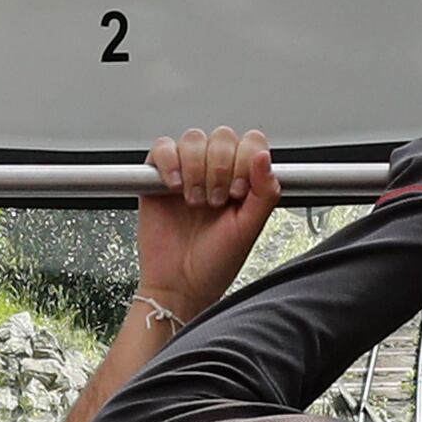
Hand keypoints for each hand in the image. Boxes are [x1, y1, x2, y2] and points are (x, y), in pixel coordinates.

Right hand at [133, 127, 275, 324]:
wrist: (179, 285)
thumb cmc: (215, 263)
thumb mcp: (249, 229)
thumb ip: (264, 192)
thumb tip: (264, 157)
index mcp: (243, 180)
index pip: (251, 142)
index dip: (245, 160)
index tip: (239, 191)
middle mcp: (215, 172)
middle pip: (221, 136)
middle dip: (220, 169)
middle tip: (215, 201)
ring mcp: (186, 172)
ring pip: (193, 139)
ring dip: (195, 169)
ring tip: (195, 201)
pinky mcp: (157, 177)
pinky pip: (161, 148)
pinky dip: (169, 163)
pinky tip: (175, 187)